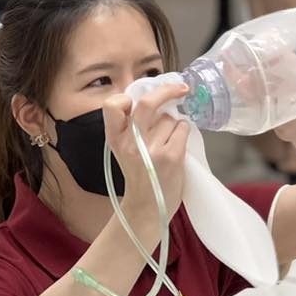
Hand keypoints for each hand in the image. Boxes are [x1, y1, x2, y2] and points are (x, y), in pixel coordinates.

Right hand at [103, 84, 190, 225]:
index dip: (125, 98)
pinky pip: (182, 129)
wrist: (147, 206)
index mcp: (115, 138)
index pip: (112, 105)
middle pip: (147, 103)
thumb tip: (156, 96)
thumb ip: (132, 125)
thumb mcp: (123, 149)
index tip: (136, 99)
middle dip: (167, 91)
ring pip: (170, 118)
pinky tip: (177, 144)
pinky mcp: (171, 156)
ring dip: (174, 123)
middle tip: (180, 89)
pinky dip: (183, 132)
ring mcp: (151, 149)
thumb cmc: (139, 174)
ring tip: (169, 140)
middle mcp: (130, 142)